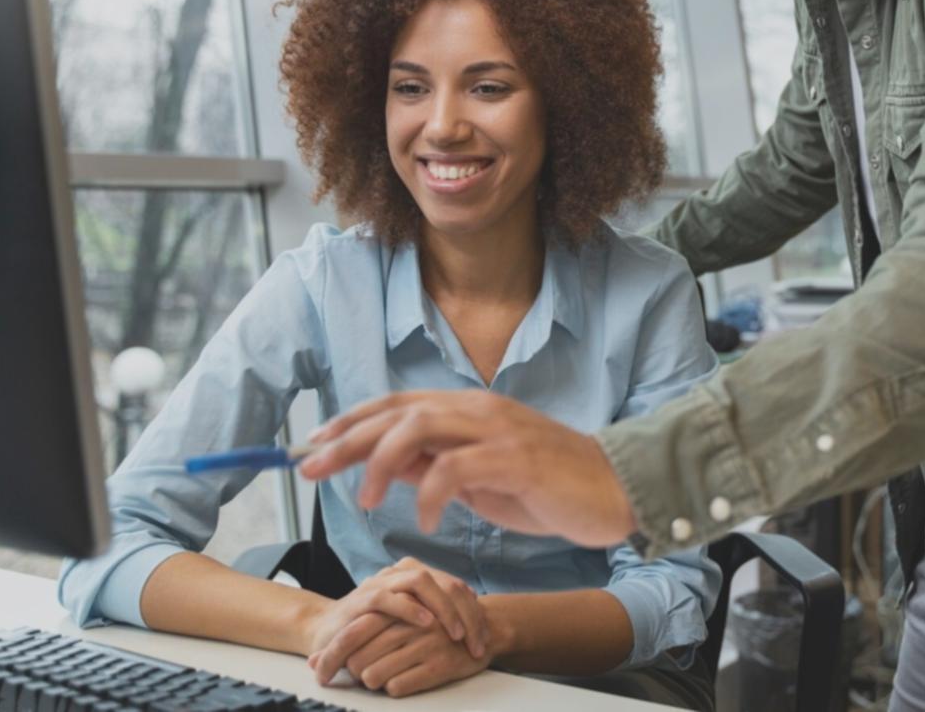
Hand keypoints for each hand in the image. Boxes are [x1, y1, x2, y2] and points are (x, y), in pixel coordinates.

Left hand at [298, 391, 638, 546]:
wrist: (613, 490)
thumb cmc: (549, 486)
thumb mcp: (482, 478)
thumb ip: (439, 465)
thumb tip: (389, 466)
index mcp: (470, 409)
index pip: (397, 404)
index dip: (352, 420)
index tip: (315, 443)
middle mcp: (479, 410)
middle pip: (398, 412)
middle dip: (347, 439)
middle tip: (310, 467)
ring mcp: (498, 430)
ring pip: (420, 426)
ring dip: (380, 461)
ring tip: (363, 497)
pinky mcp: (515, 459)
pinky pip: (455, 469)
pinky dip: (428, 494)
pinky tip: (423, 519)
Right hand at [303, 558, 487, 681]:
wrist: (328, 632)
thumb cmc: (376, 628)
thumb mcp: (410, 619)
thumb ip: (436, 611)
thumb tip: (476, 612)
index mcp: (416, 575)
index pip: (454, 585)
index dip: (474, 611)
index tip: (484, 638)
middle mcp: (401, 572)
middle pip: (444, 581)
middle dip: (466, 612)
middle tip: (477, 642)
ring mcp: (381, 582)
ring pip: (421, 581)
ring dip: (443, 608)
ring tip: (456, 633)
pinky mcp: (362, 598)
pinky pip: (389, 598)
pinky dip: (409, 609)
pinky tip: (426, 623)